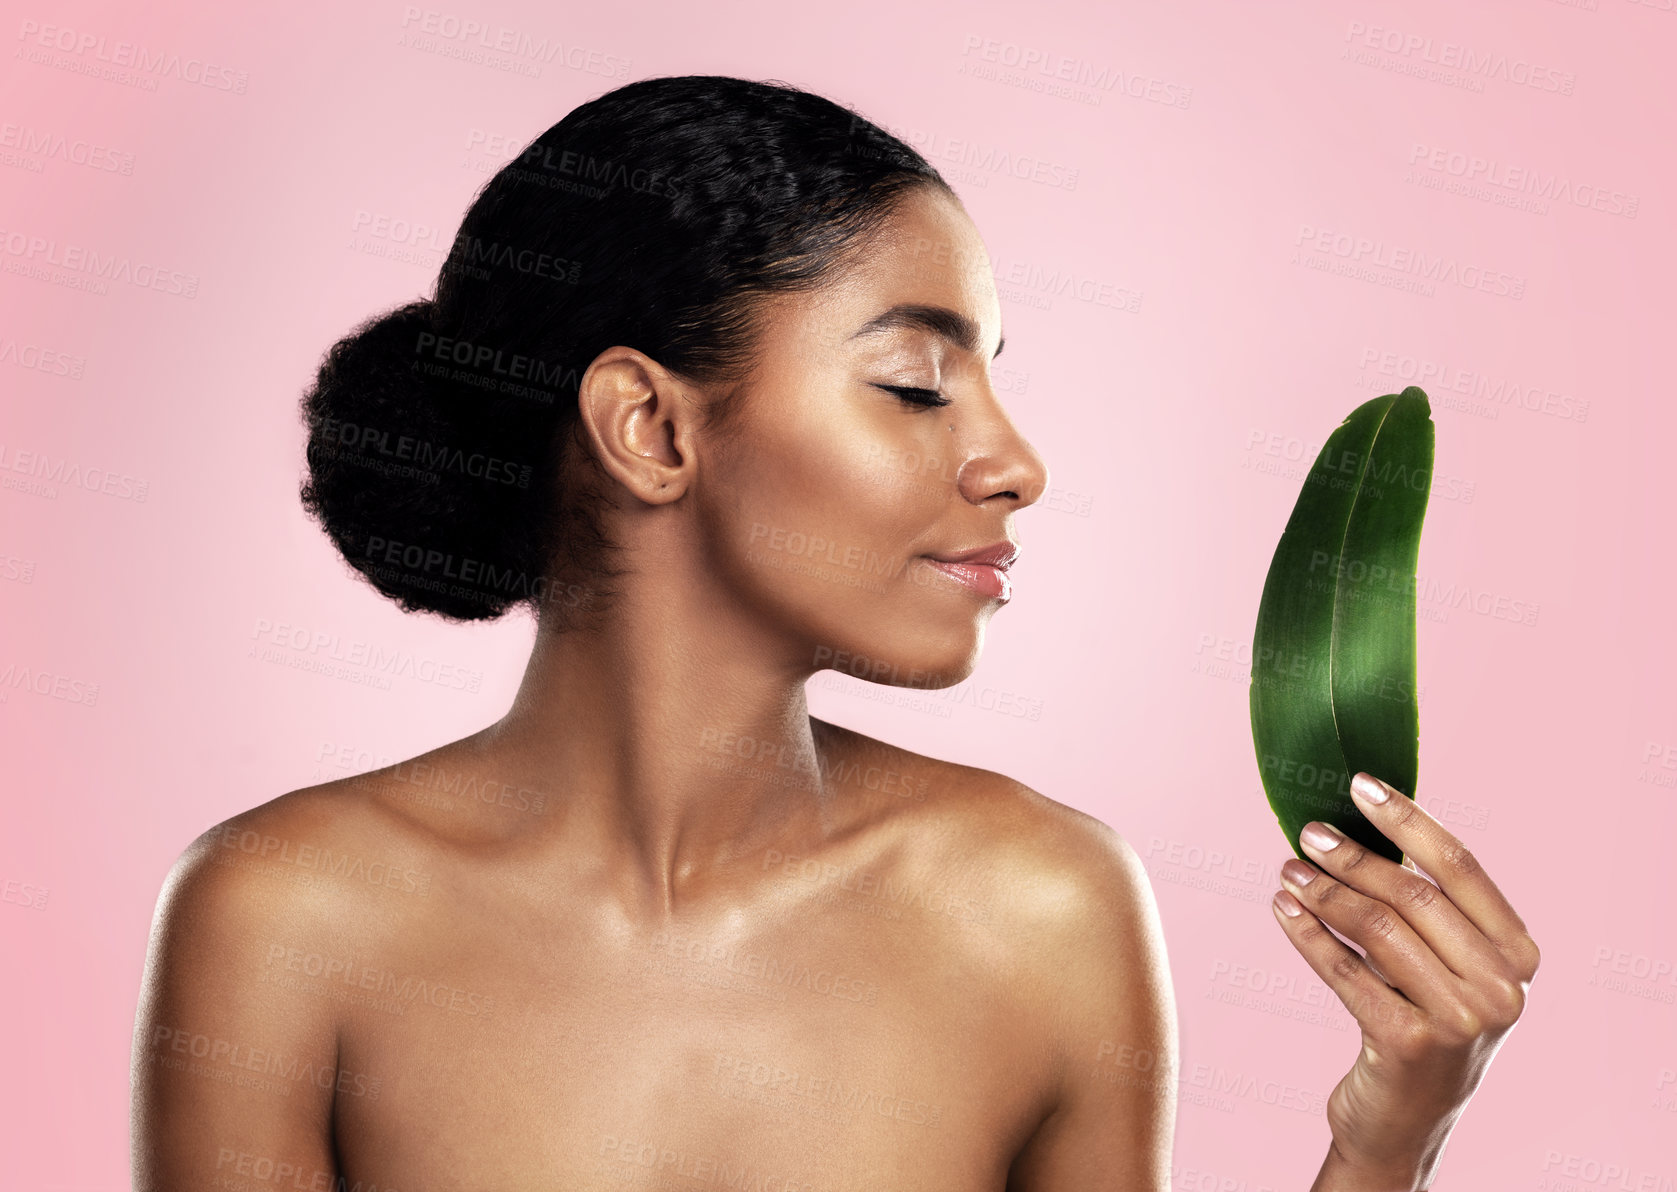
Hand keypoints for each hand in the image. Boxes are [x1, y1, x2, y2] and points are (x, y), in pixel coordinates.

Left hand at [1270, 772, 1540, 1190]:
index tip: (1359, 784)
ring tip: (1288, 872)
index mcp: (1520, 955)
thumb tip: (1360, 821)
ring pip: (1376, 928)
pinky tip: (1283, 912)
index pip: (1460, 866)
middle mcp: (1503, 987)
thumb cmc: (1422, 1022)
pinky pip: (1345, 971)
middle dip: (1352, 857)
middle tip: (1308, 833)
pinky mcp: (1409, 1043)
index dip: (1407, 818)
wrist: (1407, 1120)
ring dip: (1324, 893)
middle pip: (1414, 893)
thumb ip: (1425, 905)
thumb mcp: (1446, 966)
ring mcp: (1460, 1019)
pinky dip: (1309, 935)